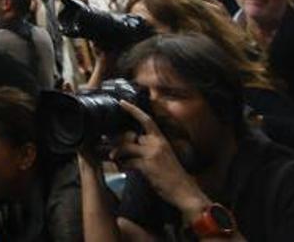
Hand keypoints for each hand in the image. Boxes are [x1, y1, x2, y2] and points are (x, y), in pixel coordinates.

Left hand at [109, 101, 208, 220]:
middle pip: (130, 136)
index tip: (122, 102)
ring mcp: (152, 154)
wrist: (185, 191)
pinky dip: (121, 165)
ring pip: (126, 147)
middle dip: (118, 140)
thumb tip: (134, 143)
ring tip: (112, 157)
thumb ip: (151, 147)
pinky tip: (121, 168)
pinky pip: (127, 162)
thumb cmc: (173, 175)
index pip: (147, 120)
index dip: (133, 110)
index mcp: (161, 140)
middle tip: (108, 142)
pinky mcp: (147, 166)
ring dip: (116, 153)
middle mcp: (156, 144)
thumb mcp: (165, 156)